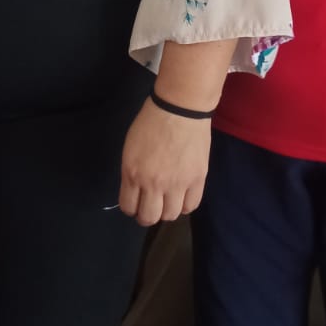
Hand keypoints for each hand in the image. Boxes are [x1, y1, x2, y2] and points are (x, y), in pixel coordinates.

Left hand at [119, 98, 209, 225]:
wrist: (180, 108)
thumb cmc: (151, 122)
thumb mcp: (130, 148)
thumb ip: (131, 172)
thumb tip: (135, 191)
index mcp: (132, 173)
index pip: (128, 207)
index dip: (131, 209)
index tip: (136, 204)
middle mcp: (153, 183)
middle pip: (149, 217)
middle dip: (147, 216)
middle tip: (150, 207)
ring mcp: (177, 183)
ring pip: (171, 215)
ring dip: (167, 211)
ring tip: (168, 201)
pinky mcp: (197, 179)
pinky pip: (191, 206)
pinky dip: (185, 205)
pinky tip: (182, 197)